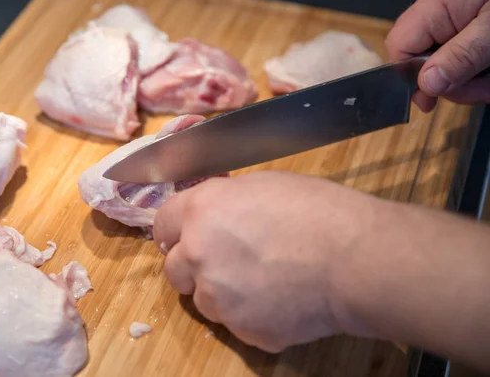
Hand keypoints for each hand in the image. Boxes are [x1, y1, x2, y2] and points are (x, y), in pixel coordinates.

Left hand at [152, 171, 376, 351]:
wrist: (354, 258)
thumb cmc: (317, 211)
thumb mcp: (263, 186)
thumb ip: (225, 204)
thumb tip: (216, 216)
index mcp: (201, 211)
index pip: (162, 224)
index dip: (175, 230)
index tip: (185, 237)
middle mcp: (198, 254)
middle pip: (175, 269)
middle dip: (193, 267)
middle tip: (226, 263)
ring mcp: (218, 298)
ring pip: (205, 301)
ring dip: (222, 294)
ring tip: (264, 283)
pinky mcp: (243, 330)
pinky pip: (237, 324)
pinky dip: (252, 315)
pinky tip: (282, 301)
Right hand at [385, 0, 489, 111]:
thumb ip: (463, 56)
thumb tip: (427, 86)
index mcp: (438, 5)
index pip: (401, 46)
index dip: (409, 77)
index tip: (430, 102)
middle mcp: (444, 9)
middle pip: (428, 58)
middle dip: (456, 82)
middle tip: (486, 88)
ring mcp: (464, 13)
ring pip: (452, 59)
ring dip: (476, 78)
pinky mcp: (480, 17)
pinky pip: (471, 50)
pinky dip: (485, 65)